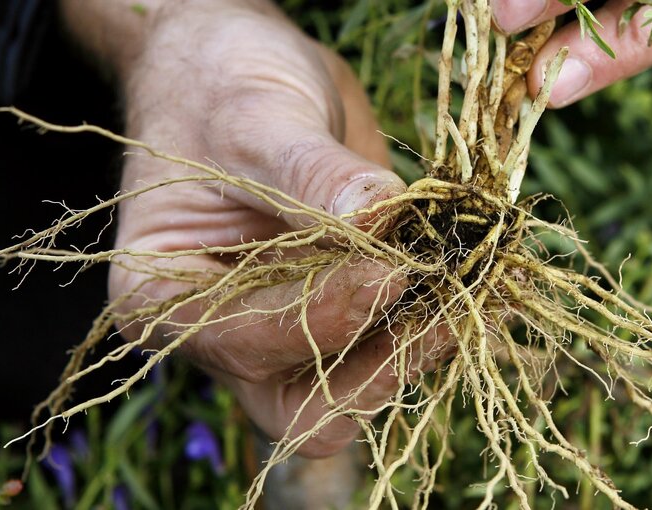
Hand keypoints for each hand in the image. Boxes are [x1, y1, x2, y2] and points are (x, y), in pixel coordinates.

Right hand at [61, 0, 437, 456]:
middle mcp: (227, 333)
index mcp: (165, 297)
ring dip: (425, 342)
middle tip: (447, 298)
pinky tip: (486, 276)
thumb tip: (381, 218)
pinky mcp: (348, 311)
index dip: (320, 316)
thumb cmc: (222, 86)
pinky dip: (441, 318)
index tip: (388, 270)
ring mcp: (291, 330)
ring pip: (362, 385)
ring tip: (479, 282)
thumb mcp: (256, 119)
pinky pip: (396, 342)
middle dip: (381, 362)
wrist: (244, 70)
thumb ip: (312, 175)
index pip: (244, 343)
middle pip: (306, 405)